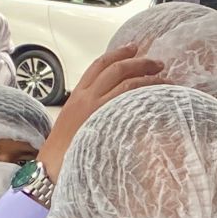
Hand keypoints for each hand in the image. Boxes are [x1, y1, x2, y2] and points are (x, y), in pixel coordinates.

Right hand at [36, 46, 163, 181]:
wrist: (52, 167)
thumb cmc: (65, 153)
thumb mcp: (76, 125)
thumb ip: (93, 113)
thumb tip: (115, 111)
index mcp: (77, 96)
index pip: (98, 66)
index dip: (117, 55)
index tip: (133, 49)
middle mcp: (85, 97)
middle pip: (114, 68)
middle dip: (138, 61)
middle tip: (157, 62)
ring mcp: (95, 106)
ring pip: (124, 80)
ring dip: (146, 75)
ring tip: (165, 76)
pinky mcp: (104, 117)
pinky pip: (128, 96)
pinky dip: (145, 91)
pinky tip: (158, 93)